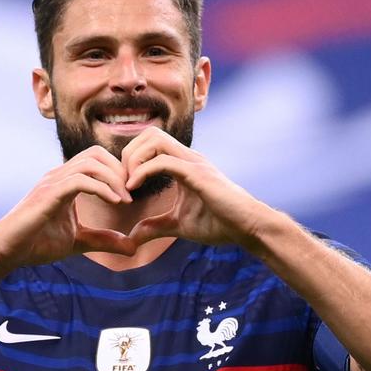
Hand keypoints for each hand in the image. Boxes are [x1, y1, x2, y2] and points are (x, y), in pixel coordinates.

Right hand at [0, 146, 136, 268]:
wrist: (7, 252)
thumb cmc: (36, 244)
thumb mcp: (78, 241)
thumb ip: (103, 239)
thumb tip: (131, 247)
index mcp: (65, 181)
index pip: (96, 159)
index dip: (118, 171)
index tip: (131, 194)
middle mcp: (58, 176)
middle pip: (96, 153)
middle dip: (119, 170)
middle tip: (131, 193)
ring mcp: (52, 182)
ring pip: (90, 163)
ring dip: (113, 178)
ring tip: (125, 200)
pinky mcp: (48, 194)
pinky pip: (80, 180)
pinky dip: (101, 188)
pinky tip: (114, 202)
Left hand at [121, 127, 268, 248]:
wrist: (248, 228)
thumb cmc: (219, 224)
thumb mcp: (177, 225)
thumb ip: (154, 227)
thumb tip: (131, 237)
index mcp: (183, 164)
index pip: (150, 142)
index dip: (131, 159)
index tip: (124, 186)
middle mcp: (188, 157)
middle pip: (150, 133)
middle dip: (129, 153)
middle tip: (122, 182)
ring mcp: (194, 163)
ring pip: (155, 140)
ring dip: (134, 159)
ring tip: (128, 184)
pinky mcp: (198, 174)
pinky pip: (163, 161)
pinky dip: (143, 171)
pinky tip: (134, 189)